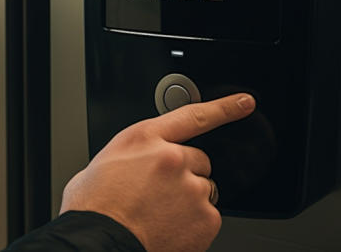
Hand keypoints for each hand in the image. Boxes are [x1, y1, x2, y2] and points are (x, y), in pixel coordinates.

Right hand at [59, 93, 255, 251]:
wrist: (99, 239)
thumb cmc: (94, 207)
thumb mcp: (105, 162)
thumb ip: (133, 154)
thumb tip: (135, 161)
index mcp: (145, 139)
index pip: (192, 115)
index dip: (223, 107)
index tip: (245, 102)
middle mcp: (172, 158)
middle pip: (199, 160)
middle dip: (186, 174)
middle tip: (160, 193)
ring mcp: (191, 188)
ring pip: (204, 190)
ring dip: (189, 200)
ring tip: (160, 214)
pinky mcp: (204, 218)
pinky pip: (208, 217)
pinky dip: (194, 224)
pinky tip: (170, 228)